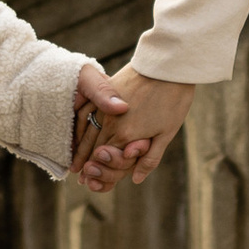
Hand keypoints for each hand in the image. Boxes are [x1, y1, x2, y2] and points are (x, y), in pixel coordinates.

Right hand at [74, 62, 192, 186]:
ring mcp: (106, 105)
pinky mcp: (106, 91)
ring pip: (87, 132)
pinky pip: (86, 114)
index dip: (98, 173)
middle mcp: (110, 122)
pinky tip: (77, 135)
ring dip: (80, 149)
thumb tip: (136, 179)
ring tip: (75, 162)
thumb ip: (149, 159)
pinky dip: (80, 128)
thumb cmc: (173, 100)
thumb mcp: (167, 134)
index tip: (90, 183)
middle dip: (87, 165)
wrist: (169, 66)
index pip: (106, 159)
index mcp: (125, 135)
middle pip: (94, 148)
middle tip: (80, 179)